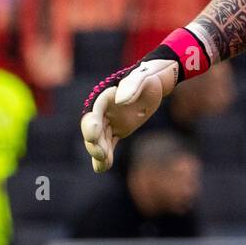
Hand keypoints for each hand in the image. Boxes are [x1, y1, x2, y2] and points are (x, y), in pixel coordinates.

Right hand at [80, 55, 179, 172]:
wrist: (154, 83)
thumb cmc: (147, 77)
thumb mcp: (142, 78)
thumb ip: (131, 86)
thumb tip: (120, 100)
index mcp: (105, 96)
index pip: (94, 111)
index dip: (91, 123)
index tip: (94, 133)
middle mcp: (103, 111)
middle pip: (93, 129)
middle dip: (94, 142)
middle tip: (101, 154)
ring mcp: (109, 121)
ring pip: (99, 140)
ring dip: (99, 153)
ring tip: (103, 165)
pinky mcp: (117, 130)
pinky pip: (109, 144)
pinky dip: (106, 156)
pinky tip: (103, 167)